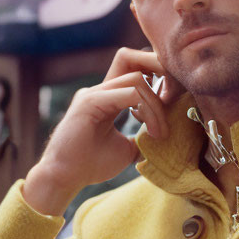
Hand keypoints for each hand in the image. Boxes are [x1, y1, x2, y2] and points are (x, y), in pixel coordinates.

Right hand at [23, 48, 183, 215]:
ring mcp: (93, 93)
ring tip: (159, 131)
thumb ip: (142, 136)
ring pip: (136, 78)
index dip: (157, 78)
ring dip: (155, 104)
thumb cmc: (90, 165)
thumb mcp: (126, 148)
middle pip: (131, 58)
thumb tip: (165, 136)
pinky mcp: (89, 102)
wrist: (63, 179)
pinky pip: (128, 93)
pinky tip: (151, 131)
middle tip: (175, 96)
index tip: (171, 106)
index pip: (134, 68)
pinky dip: (147, 109)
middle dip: (159, 68)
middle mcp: (99, 89)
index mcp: (107, 96)